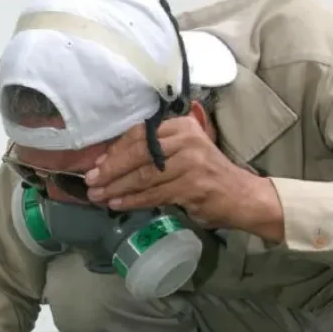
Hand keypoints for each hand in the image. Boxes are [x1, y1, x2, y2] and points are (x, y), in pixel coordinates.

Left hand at [84, 117, 284, 239]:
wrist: (241, 196)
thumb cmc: (206, 174)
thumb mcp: (183, 152)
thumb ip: (153, 152)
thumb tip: (108, 161)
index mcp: (182, 126)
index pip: (140, 134)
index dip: (116, 150)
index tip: (98, 164)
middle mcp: (186, 140)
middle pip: (138, 154)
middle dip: (111, 170)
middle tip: (91, 181)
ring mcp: (190, 163)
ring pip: (144, 176)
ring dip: (117, 188)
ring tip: (98, 196)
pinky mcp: (192, 186)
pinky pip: (154, 194)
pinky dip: (133, 201)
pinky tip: (118, 204)